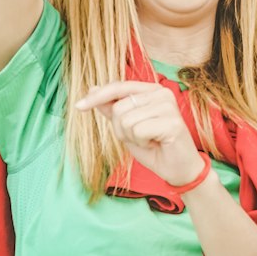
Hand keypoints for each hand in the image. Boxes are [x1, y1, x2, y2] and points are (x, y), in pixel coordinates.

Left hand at [74, 80, 206, 186]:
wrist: (178, 168)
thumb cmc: (154, 147)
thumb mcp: (127, 127)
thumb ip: (113, 109)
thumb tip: (93, 89)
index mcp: (151, 90)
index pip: (119, 87)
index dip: (97, 97)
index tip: (79, 107)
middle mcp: (162, 93)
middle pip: (119, 108)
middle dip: (121, 129)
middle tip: (140, 137)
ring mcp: (169, 106)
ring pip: (126, 120)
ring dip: (131, 137)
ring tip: (149, 140)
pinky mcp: (172, 122)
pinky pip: (138, 131)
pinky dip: (141, 142)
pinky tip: (156, 143)